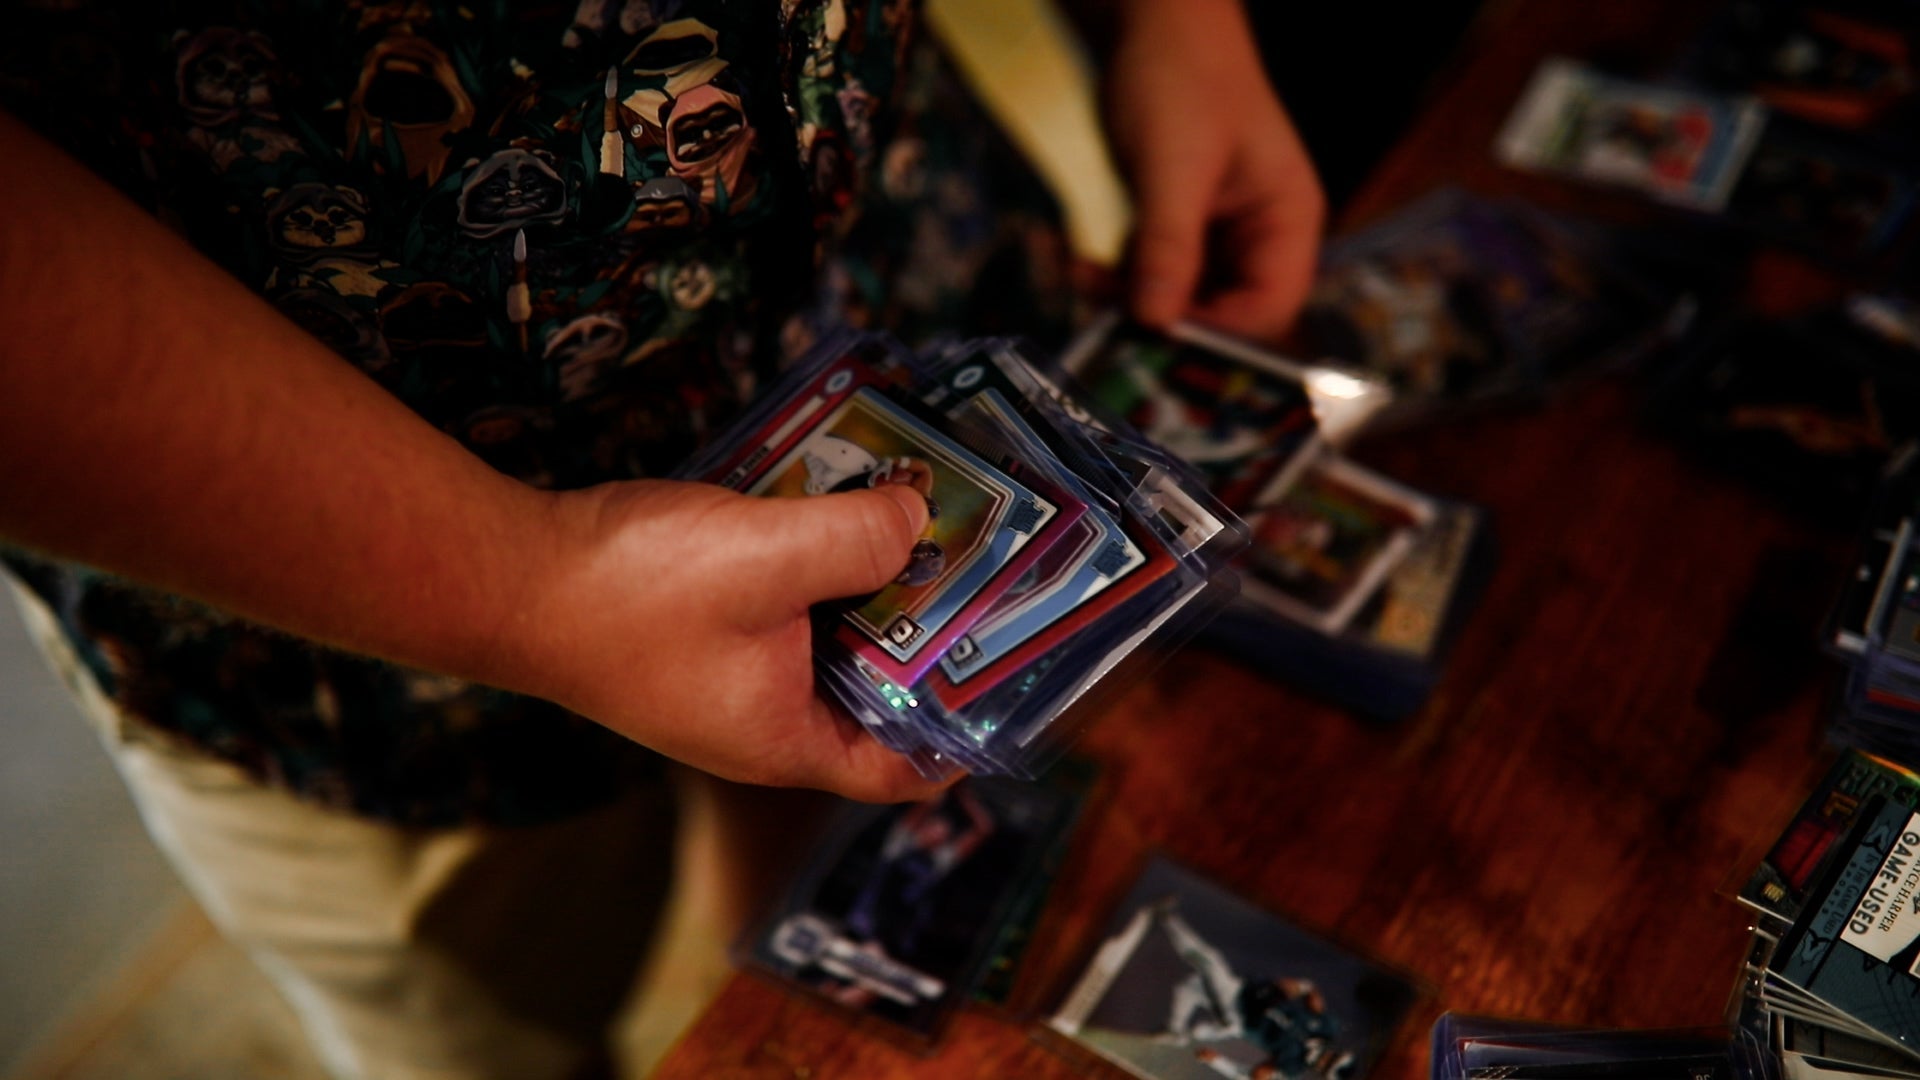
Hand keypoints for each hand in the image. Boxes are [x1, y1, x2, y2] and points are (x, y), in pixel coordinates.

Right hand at [509, 479, 950, 802]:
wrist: (506, 578)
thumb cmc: (629, 591)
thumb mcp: (768, 555)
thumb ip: (858, 540)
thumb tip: (919, 522)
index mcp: (787, 739)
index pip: (901, 770)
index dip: (961, 735)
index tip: (1007, 678)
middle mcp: (761, 724)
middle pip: (872, 694)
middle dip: (924, 633)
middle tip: (974, 569)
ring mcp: (725, 683)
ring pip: (826, 644)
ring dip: (867, 589)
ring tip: (915, 524)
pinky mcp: (698, 639)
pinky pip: (781, 612)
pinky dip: (814, 571)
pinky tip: (832, 509)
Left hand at [1103, 0, 1324, 340]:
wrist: (1152, 23)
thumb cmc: (1182, 77)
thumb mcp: (1173, 167)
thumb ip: (1168, 246)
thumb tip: (1155, 322)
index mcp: (1288, 220)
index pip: (1269, 309)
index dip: (1221, 335)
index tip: (1161, 340)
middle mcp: (1262, 234)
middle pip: (1226, 314)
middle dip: (1170, 322)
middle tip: (1111, 326)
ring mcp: (1221, 232)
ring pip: (1185, 297)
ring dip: (1136, 301)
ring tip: (1087, 284)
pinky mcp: (1182, 225)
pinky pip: (1157, 272)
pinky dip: (1123, 277)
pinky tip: (1085, 266)